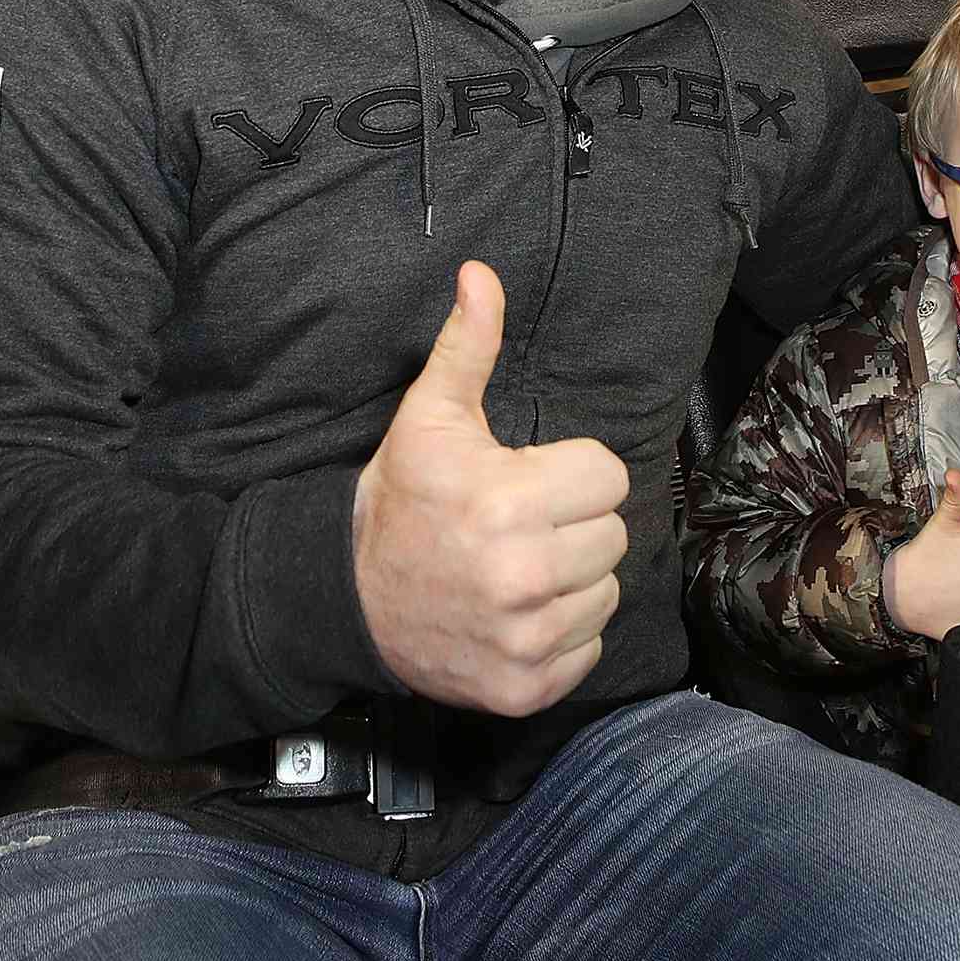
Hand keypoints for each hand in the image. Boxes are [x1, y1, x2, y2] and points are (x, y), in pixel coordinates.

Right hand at [352, 261, 628, 716]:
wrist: (346, 599)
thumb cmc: (401, 500)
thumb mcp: (430, 417)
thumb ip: (468, 345)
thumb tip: (482, 273)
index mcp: (508, 503)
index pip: (608, 476)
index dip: (571, 473)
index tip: (528, 481)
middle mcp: (523, 576)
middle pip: (613, 533)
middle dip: (574, 524)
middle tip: (522, 526)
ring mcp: (526, 639)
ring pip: (607, 590)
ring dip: (573, 580)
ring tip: (519, 569)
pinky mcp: (527, 687)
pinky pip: (590, 647)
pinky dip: (563, 634)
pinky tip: (518, 615)